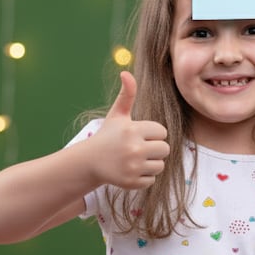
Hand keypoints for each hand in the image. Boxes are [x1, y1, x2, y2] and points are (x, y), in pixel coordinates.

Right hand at [90, 71, 169, 189]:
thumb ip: (127, 94)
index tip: (139, 135)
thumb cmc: (107, 136)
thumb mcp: (117, 115)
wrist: (89, 161)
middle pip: (165, 149)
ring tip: (135, 159)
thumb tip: (126, 72)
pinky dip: (144, 176)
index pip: (162, 132)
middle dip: (155, 149)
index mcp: (132, 129)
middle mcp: (133, 148)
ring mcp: (133, 166)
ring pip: (160, 165)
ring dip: (151, 163)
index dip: (152, 134)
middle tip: (139, 148)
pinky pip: (152, 179)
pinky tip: (131, 170)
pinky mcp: (131, 182)